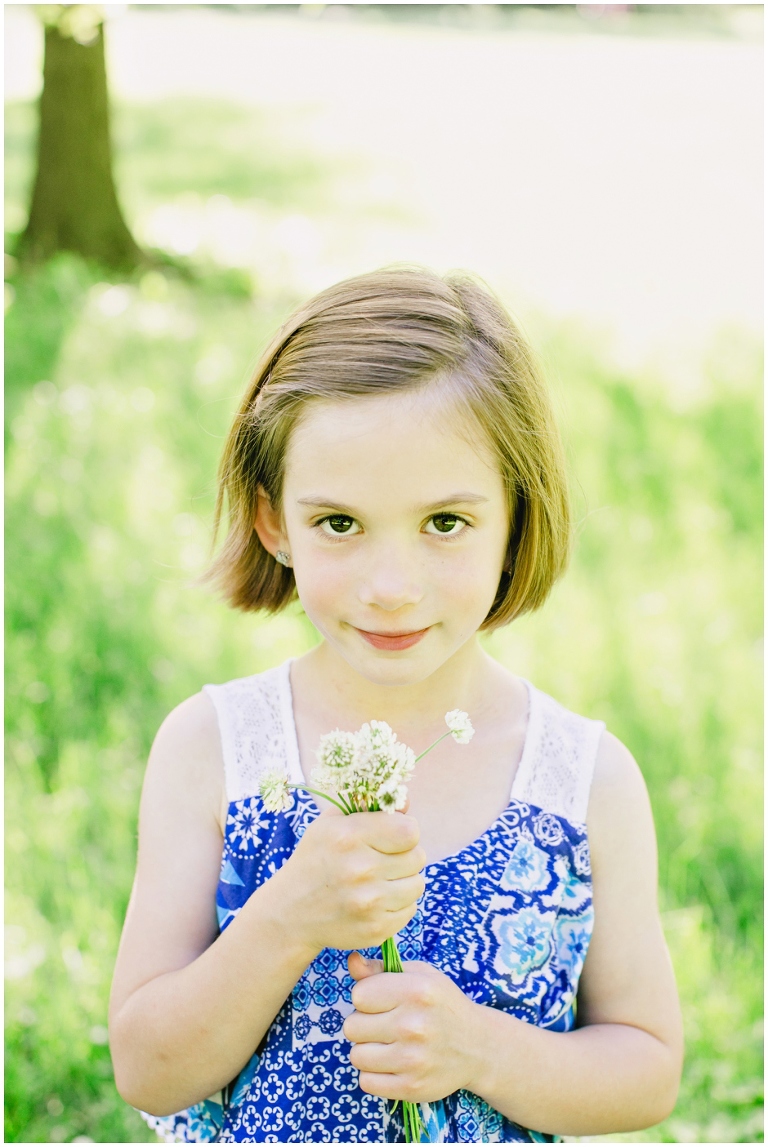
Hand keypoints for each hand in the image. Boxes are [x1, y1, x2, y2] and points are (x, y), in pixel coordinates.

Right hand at [279, 811, 425, 954]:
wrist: (291, 911)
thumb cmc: (316, 859)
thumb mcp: (331, 823)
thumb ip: (370, 806)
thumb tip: (407, 802)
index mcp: (349, 836)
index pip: (410, 831)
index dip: (404, 832)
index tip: (391, 837)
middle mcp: (360, 869)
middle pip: (417, 857)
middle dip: (404, 856)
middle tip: (383, 860)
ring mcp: (369, 902)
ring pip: (417, 884)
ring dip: (404, 881)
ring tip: (380, 881)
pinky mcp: (375, 929)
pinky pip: (410, 910)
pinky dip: (397, 905)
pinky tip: (375, 901)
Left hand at [343, 952, 482, 1103]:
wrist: (478, 1047)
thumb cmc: (442, 1005)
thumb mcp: (420, 976)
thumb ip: (381, 969)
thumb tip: (353, 961)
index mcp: (415, 991)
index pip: (358, 995)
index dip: (367, 998)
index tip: (382, 1002)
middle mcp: (413, 1025)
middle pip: (352, 1027)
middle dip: (365, 1025)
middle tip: (386, 1025)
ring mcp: (412, 1059)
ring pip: (356, 1056)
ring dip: (368, 1051)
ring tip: (389, 1045)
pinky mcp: (411, 1087)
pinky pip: (366, 1082)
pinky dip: (375, 1075)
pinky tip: (393, 1064)